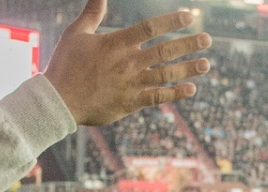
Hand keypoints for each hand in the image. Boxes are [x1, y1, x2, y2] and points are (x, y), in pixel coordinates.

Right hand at [44, 1, 210, 125]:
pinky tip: (191, 88)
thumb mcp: (77, 33)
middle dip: (189, 43)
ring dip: (189, 68)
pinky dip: (176, 93)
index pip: (151, 28)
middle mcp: (128, 62)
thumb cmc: (65, 65)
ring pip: (167, 73)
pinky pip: (158, 97)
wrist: (59, 100)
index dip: (172, 20)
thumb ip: (92, 13)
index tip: (190, 16)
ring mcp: (132, 83)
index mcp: (117, 43)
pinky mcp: (131, 102)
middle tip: (207, 39)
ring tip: (206, 63)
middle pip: (166, 50)